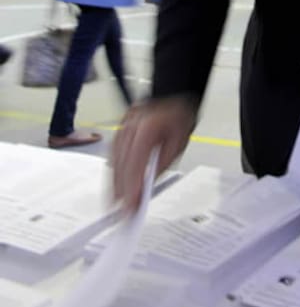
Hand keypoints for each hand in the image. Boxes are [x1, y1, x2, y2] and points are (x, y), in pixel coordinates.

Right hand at [111, 95, 196, 211]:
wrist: (175, 92)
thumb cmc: (179, 114)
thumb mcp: (179, 141)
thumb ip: (161, 164)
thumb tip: (147, 185)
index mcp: (147, 126)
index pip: (135, 163)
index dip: (131, 188)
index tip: (130, 208)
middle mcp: (131, 125)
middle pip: (121, 164)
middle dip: (120, 191)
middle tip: (122, 214)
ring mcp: (123, 126)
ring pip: (113, 160)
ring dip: (113, 184)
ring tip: (115, 206)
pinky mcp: (120, 129)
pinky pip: (113, 154)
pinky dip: (113, 172)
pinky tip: (115, 186)